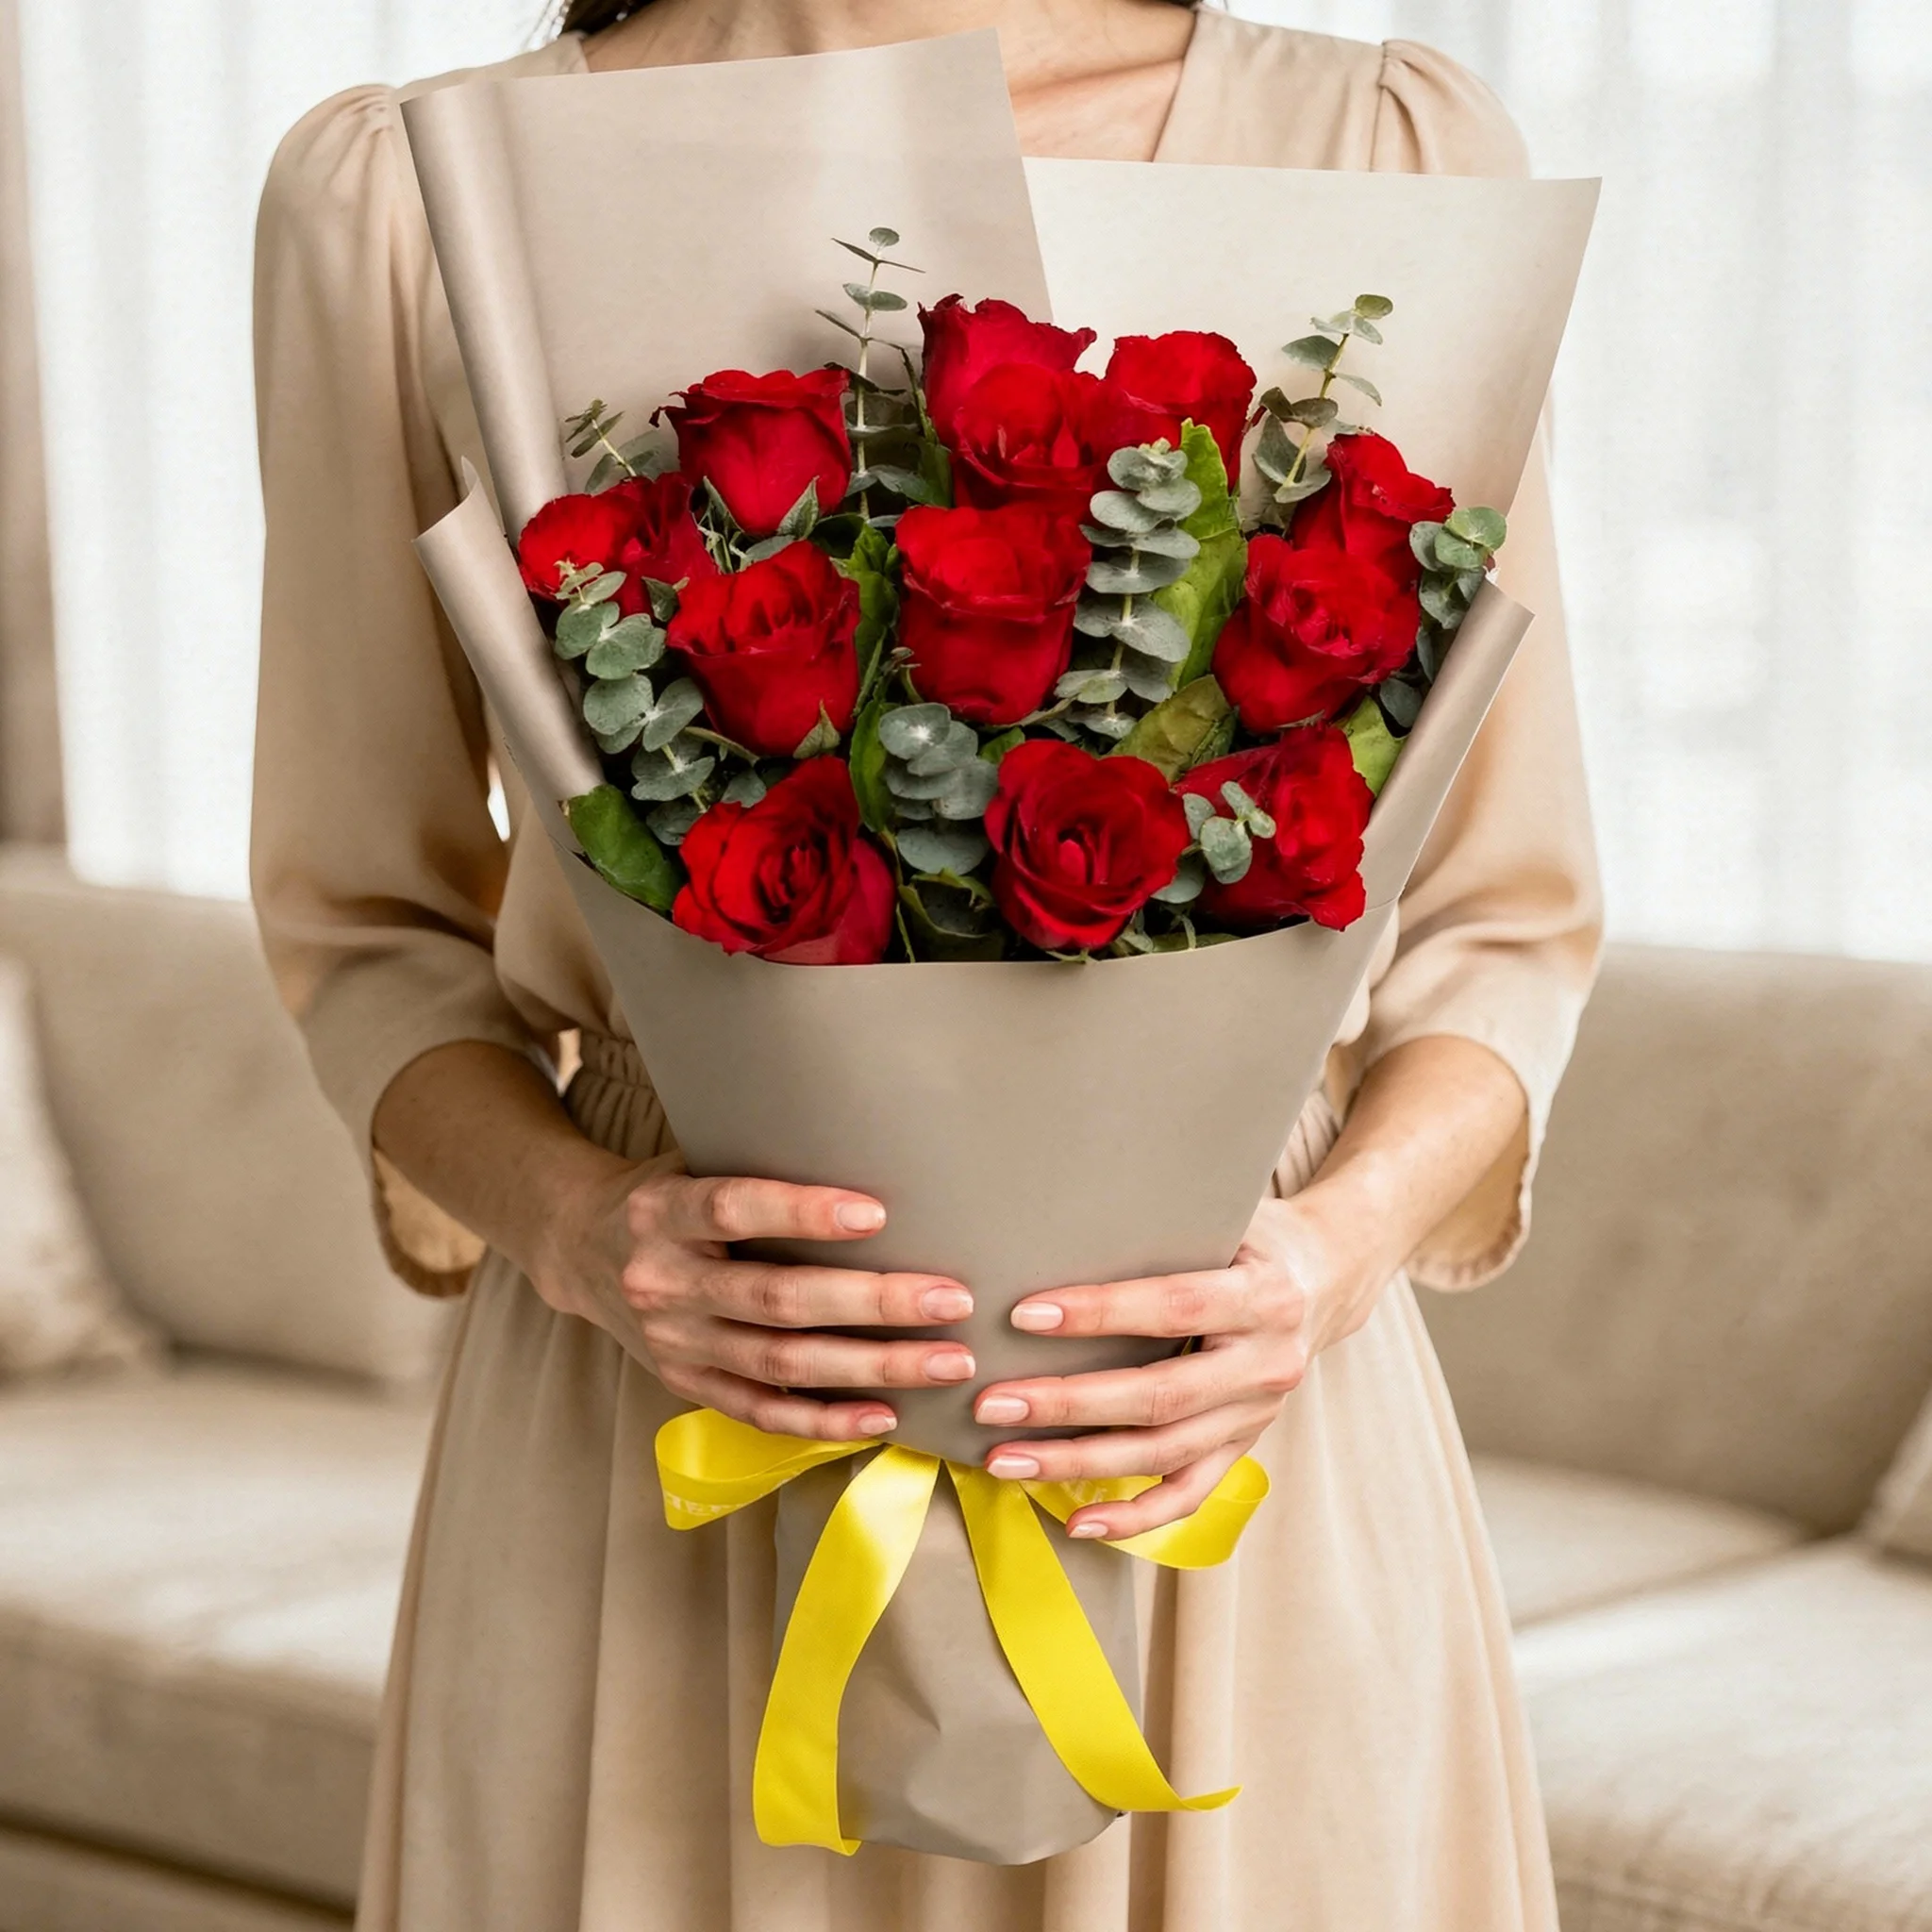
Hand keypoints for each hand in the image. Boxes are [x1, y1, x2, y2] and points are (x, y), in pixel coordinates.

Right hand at [531, 1163, 976, 1440]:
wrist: (578, 1246)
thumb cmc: (667, 1192)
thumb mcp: (692, 1160)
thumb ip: (760, 1165)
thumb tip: (874, 1150)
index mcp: (662, 1212)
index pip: (733, 1208)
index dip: (802, 1212)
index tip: (877, 1214)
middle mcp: (663, 1281)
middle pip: (775, 1299)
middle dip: (871, 1302)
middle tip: (949, 1298)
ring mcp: (673, 1343)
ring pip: (782, 1363)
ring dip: (871, 1366)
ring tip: (946, 1360)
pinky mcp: (685, 1385)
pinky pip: (762, 1412)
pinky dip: (825, 1420)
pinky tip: (886, 1415)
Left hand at [969, 1181, 1398, 1540]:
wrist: (1330, 1279)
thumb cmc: (1254, 1235)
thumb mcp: (1226, 1212)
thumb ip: (1162, 1221)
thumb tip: (1060, 1216)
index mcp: (1263, 1294)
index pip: (1173, 1306)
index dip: (1100, 1313)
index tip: (1025, 1315)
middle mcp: (1266, 1362)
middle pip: (1160, 1394)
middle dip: (1069, 1402)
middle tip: (993, 1402)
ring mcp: (1257, 1414)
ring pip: (1163, 1451)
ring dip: (1079, 1462)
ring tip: (1005, 1460)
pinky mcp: (1244, 1446)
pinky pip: (1188, 1493)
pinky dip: (1133, 1516)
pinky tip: (1077, 1521)